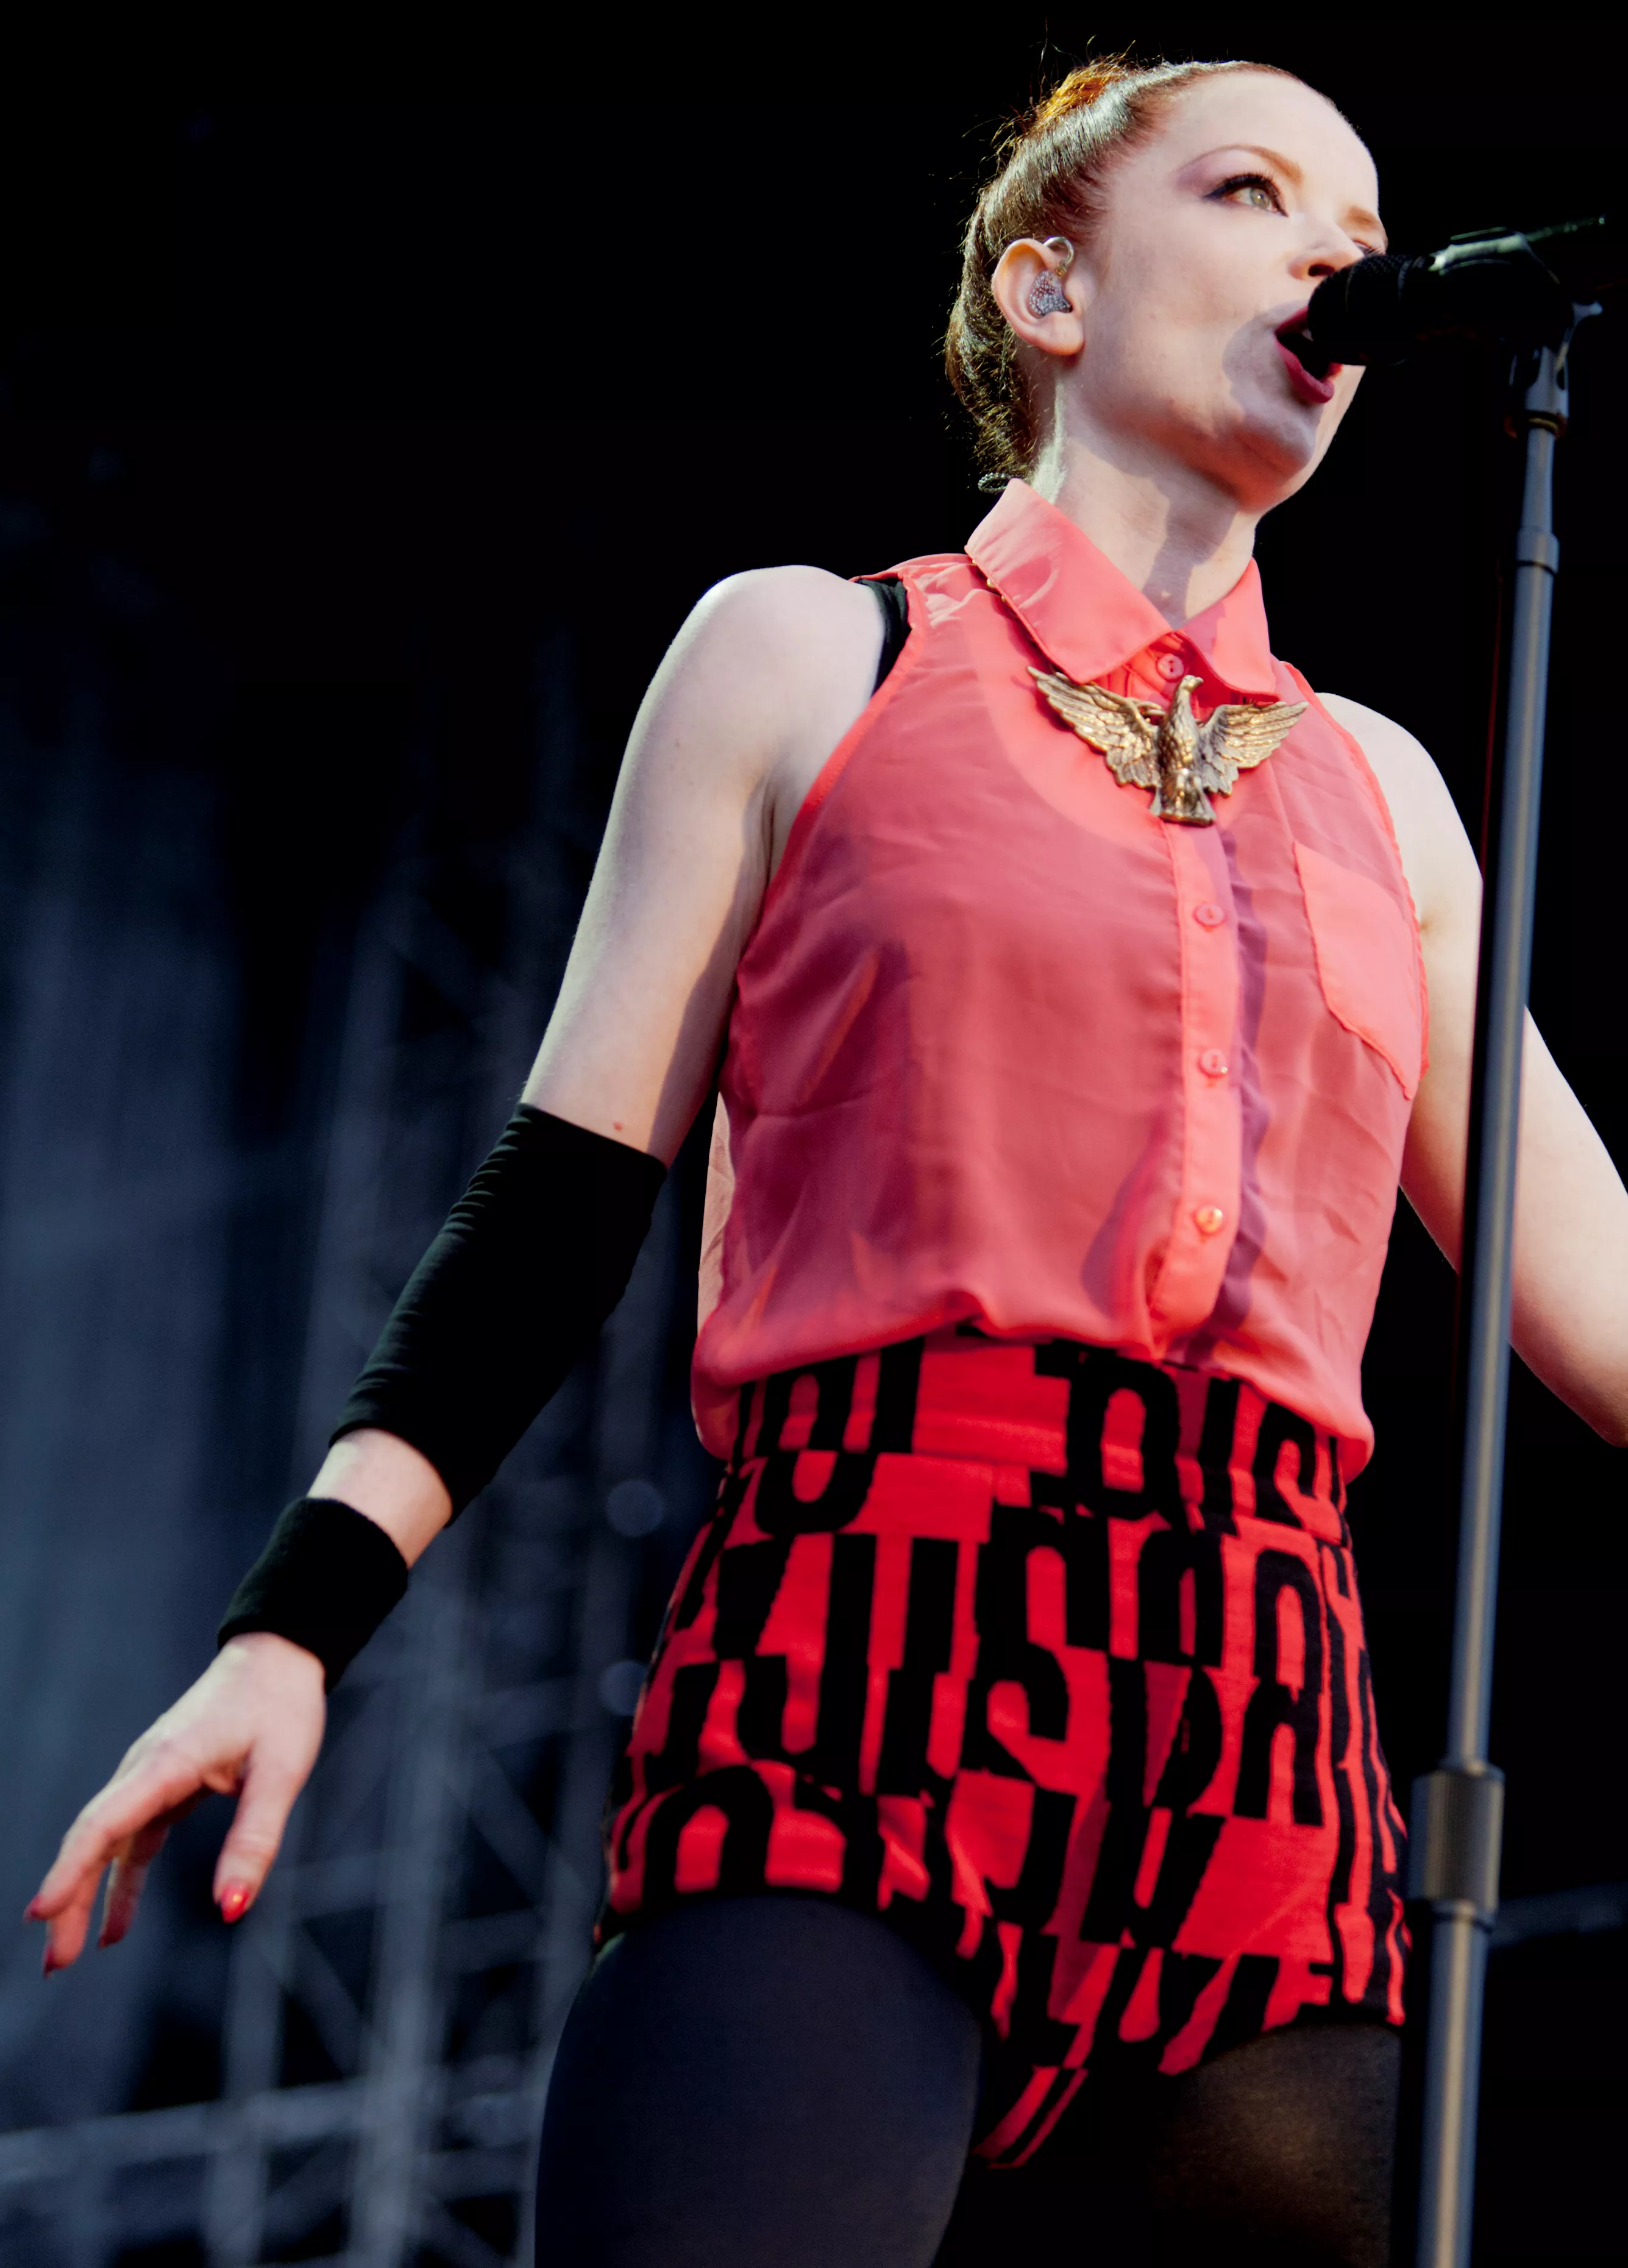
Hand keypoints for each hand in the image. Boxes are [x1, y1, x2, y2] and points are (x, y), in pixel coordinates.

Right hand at [25, 1632, 325, 1972]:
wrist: (278, 1656)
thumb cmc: (280, 1706)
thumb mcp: (281, 1773)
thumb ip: (254, 1839)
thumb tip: (230, 1908)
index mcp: (165, 1762)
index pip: (103, 1822)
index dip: (70, 1870)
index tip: (41, 1912)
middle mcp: (146, 1769)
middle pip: (94, 1840)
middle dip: (69, 1901)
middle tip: (54, 1963)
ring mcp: (151, 1776)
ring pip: (107, 1844)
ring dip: (87, 1896)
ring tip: (68, 1954)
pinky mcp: (165, 1783)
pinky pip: (133, 1839)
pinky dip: (122, 1880)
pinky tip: (115, 1925)